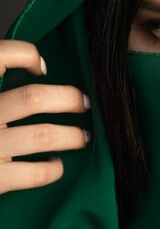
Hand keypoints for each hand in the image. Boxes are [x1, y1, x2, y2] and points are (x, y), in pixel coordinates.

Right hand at [0, 40, 91, 194]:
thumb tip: (38, 68)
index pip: (1, 56)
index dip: (26, 55)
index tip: (42, 68)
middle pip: (32, 98)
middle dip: (67, 99)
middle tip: (84, 103)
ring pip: (43, 135)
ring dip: (71, 135)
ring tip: (82, 136)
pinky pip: (35, 173)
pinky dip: (53, 168)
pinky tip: (56, 164)